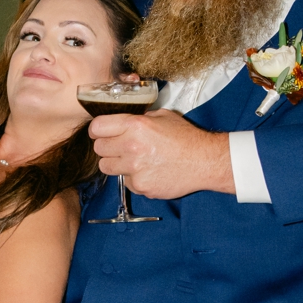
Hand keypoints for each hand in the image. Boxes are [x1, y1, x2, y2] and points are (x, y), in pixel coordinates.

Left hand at [89, 109, 234, 199]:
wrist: (205, 161)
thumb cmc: (186, 138)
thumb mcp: (162, 116)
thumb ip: (139, 118)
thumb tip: (123, 121)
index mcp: (135, 125)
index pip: (97, 127)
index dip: (96, 130)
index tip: (100, 133)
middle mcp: (131, 146)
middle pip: (99, 148)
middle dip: (107, 147)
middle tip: (119, 147)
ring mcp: (135, 168)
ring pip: (107, 167)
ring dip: (116, 164)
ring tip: (133, 160)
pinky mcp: (141, 186)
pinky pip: (126, 182)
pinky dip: (134, 178)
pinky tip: (148, 172)